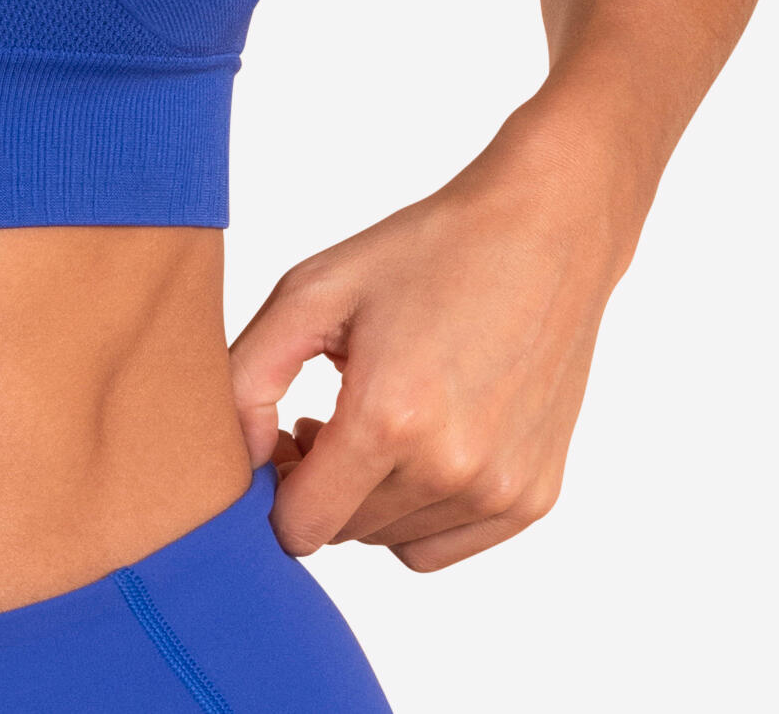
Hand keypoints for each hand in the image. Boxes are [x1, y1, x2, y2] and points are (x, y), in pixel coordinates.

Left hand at [228, 131, 637, 571]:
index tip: (285, 433)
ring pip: (392, 541)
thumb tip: (238, 457)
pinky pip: (445, 544)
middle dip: (319, 484)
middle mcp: (451, 469)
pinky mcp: (533, 497)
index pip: (301, 525)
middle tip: (324, 414)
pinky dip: (420, 510)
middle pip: (344, 532)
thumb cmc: (425, 253)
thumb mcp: (312, 290)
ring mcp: (500, 490)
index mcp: (389, 418)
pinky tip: (421, 442)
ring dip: (369, 497)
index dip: (275, 487)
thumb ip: (249, 377)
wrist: (541, 233)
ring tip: (374, 419)